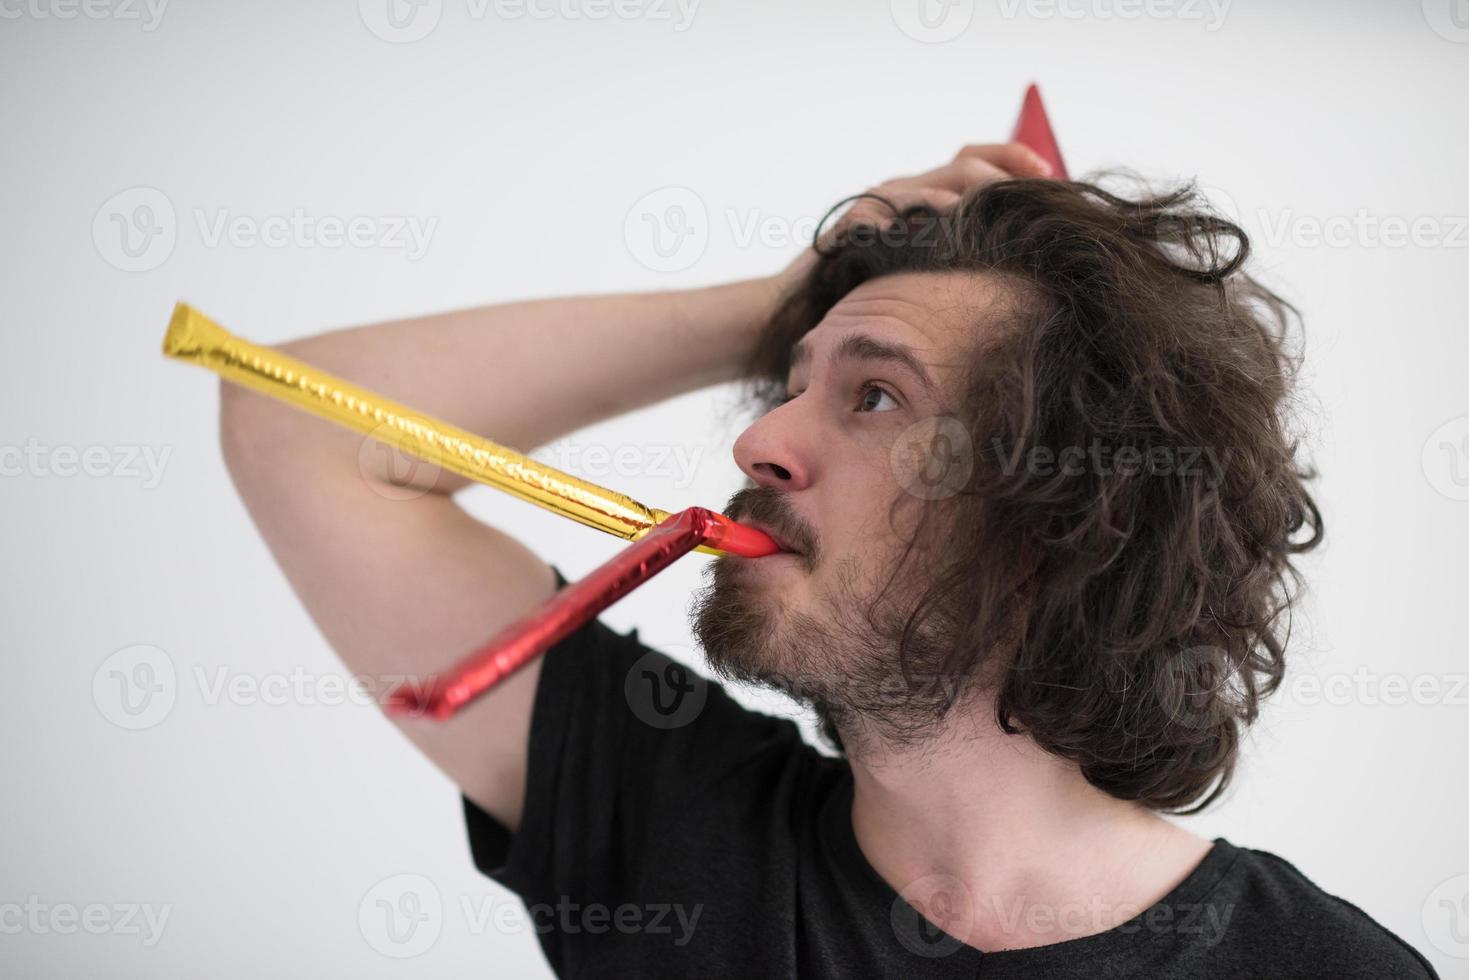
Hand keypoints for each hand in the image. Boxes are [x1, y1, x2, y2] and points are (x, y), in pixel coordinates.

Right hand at [776, 141, 1054, 284]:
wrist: (801, 314)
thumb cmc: (868, 300)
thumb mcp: (926, 278)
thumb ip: (961, 262)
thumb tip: (1023, 271)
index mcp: (927, 200)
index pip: (977, 162)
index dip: (1015, 161)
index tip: (1053, 178)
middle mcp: (904, 194)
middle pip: (963, 164)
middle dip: (1002, 173)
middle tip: (1035, 189)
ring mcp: (876, 207)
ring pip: (928, 183)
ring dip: (961, 191)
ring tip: (989, 205)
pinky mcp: (849, 227)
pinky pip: (880, 211)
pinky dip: (907, 214)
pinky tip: (929, 224)